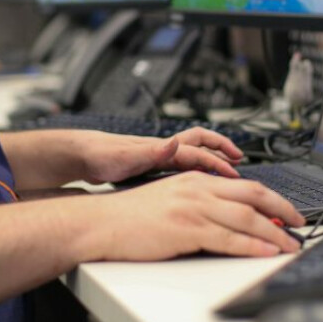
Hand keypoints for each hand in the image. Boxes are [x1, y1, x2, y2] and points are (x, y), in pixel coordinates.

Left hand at [80, 127, 243, 184]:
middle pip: (201, 143)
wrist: (83, 156)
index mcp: (161, 149)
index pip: (198, 154)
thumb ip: (150, 152)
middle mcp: (163, 149)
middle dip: (222, 149)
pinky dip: (197, 167)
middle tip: (239, 160)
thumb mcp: (125, 157)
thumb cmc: (101, 156)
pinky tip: (200, 179)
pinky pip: (183, 163)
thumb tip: (174, 142)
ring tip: (227, 166)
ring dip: (212, 157)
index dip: (217, 164)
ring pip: (194, 152)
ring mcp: (159, 156)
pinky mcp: (152, 166)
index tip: (234, 175)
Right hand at [83, 172, 304, 259]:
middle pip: (254, 195)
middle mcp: (199, 188)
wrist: (103, 222)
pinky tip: (266, 251)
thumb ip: (200, 203)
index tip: (287, 211)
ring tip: (291, 244)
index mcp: (196, 179)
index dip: (272, 197)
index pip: (245, 185)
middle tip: (300, 224)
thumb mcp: (172, 199)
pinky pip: (229, 238)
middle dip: (283, 209)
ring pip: (246, 218)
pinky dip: (252, 246)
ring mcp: (194, 208)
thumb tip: (228, 217)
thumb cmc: (132, 216)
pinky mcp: (187, 228)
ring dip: (275, 233)